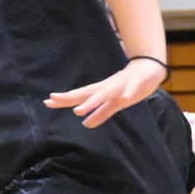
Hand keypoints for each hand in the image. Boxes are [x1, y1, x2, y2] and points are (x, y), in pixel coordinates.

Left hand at [46, 57, 164, 128]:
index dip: (64, 99)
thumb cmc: (127, 86)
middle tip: (52, 101)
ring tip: (78, 111)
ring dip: (92, 102)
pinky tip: (125, 99)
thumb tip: (86, 124)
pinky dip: (128, 93)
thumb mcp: (114, 103)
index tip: (47, 102)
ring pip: (105, 93)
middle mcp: (107, 88)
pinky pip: (131, 89)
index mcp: (101, 91)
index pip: (79, 96)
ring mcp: (120, 85)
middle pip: (86, 93)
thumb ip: (101, 113)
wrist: (148, 68)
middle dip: (70, 98)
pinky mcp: (135, 83)